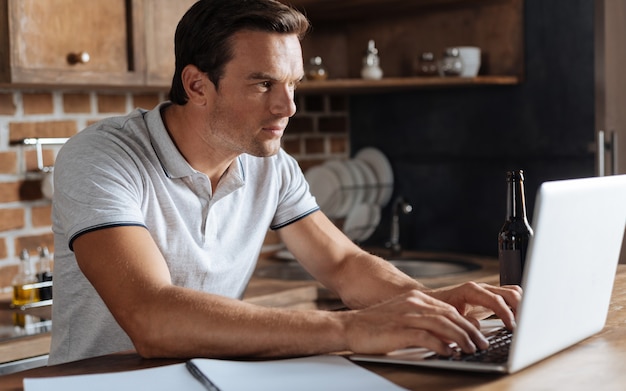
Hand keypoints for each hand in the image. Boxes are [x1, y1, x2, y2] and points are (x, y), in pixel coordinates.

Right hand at [340, 289, 491, 355]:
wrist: (350, 326)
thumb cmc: (375, 325)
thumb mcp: (402, 316)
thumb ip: (423, 321)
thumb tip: (447, 335)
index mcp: (415, 298)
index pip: (449, 309)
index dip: (467, 322)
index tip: (478, 334)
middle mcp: (414, 304)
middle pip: (450, 315)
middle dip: (470, 331)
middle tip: (482, 344)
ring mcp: (407, 316)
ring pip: (443, 324)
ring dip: (461, 338)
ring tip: (472, 349)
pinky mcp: (400, 330)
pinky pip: (427, 337)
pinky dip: (442, 345)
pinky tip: (450, 353)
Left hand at [425, 282, 521, 330]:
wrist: (431, 301)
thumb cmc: (438, 309)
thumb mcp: (448, 316)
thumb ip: (464, 321)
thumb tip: (478, 329)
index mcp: (471, 290)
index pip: (496, 300)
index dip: (507, 314)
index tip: (512, 327)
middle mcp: (482, 288)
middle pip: (510, 293)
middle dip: (520, 309)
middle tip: (522, 327)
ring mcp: (488, 292)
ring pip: (513, 293)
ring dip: (521, 307)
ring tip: (522, 324)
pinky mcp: (491, 298)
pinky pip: (510, 297)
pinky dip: (517, 306)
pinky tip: (517, 320)